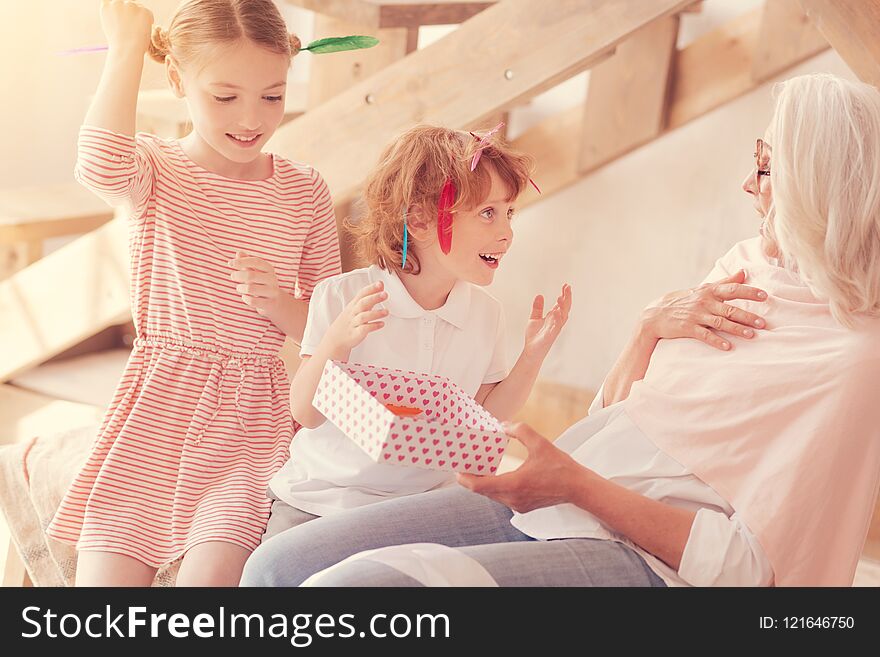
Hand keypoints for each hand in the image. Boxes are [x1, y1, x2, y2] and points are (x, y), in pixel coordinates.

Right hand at [100, 0, 153, 53]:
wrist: (126, 50)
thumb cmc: (119, 43)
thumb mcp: (110, 26)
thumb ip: (114, 15)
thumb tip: (121, 12)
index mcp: (106, 5)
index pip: (114, 0)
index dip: (121, 7)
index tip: (125, 14)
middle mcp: (117, 2)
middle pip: (128, 2)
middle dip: (132, 11)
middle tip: (134, 25)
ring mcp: (130, 5)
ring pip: (139, 7)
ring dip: (140, 16)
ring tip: (136, 31)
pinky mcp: (143, 10)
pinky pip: (148, 13)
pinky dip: (148, 21)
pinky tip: (142, 31)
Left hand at [229, 251, 283, 316]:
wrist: (276, 302)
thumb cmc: (262, 283)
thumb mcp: (256, 271)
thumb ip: (247, 262)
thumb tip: (239, 253)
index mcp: (269, 269)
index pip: (256, 261)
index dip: (242, 261)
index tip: (230, 263)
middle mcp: (272, 279)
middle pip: (251, 275)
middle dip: (238, 275)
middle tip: (233, 276)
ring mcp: (272, 292)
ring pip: (250, 289)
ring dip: (241, 288)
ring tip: (239, 288)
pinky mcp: (269, 303)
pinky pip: (252, 301)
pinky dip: (245, 298)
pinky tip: (245, 297)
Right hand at [323, 281, 388, 352]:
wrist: (336, 339)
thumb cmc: (348, 322)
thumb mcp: (354, 309)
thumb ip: (367, 299)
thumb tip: (380, 289)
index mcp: (353, 305)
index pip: (362, 294)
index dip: (371, 288)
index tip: (380, 283)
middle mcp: (353, 313)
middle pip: (362, 303)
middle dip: (374, 298)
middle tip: (385, 294)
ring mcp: (354, 323)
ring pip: (363, 316)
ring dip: (376, 313)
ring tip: (387, 311)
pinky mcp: (356, 334)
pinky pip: (364, 329)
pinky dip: (373, 326)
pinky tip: (382, 324)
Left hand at [458, 421, 585, 512]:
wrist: (578, 488)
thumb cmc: (560, 467)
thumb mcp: (540, 443)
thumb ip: (520, 430)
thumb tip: (503, 425)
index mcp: (513, 484)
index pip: (479, 486)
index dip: (464, 478)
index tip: (456, 469)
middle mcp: (512, 498)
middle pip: (482, 491)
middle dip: (471, 478)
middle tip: (463, 464)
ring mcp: (517, 505)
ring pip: (491, 495)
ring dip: (483, 483)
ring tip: (477, 467)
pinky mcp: (522, 507)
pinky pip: (501, 497)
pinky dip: (494, 487)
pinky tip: (494, 475)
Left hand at [522, 284, 571, 360]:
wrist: (530, 351)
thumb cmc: (534, 336)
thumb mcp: (534, 318)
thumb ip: (538, 307)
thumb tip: (540, 295)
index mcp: (553, 318)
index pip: (561, 304)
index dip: (564, 295)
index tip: (566, 285)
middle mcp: (556, 322)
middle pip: (565, 308)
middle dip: (567, 298)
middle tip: (567, 287)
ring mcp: (554, 329)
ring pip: (562, 316)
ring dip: (562, 307)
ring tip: (561, 297)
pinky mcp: (550, 336)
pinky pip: (555, 327)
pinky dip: (556, 320)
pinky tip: (555, 312)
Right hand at [639, 269, 767, 350]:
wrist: (656, 315)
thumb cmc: (684, 302)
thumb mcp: (702, 289)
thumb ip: (724, 282)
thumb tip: (743, 272)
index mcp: (709, 291)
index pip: (732, 289)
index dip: (749, 292)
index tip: (764, 296)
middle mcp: (704, 302)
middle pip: (729, 309)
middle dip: (747, 316)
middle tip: (763, 323)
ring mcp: (695, 315)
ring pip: (720, 322)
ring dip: (736, 329)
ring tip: (751, 335)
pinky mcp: (688, 328)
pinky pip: (704, 335)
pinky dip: (716, 341)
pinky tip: (728, 347)